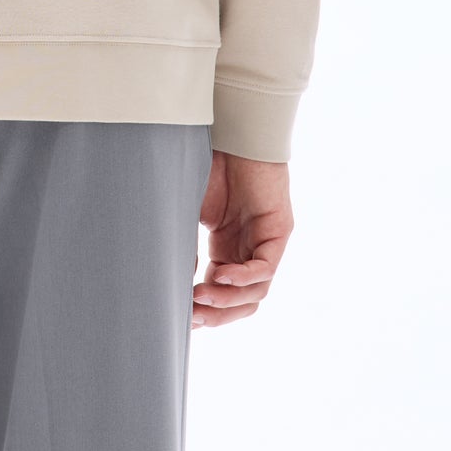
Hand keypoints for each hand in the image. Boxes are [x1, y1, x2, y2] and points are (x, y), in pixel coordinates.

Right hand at [192, 150, 293, 329]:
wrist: (230, 132)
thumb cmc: (207, 164)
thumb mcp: (189, 213)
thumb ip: (184, 246)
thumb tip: (171, 284)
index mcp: (228, 248)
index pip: (222, 293)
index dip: (205, 311)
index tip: (181, 318)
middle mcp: (249, 250)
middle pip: (242, 302)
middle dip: (216, 314)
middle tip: (192, 318)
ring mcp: (266, 242)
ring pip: (255, 292)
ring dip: (228, 300)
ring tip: (201, 299)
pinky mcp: (278, 231)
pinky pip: (265, 268)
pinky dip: (244, 277)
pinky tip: (221, 275)